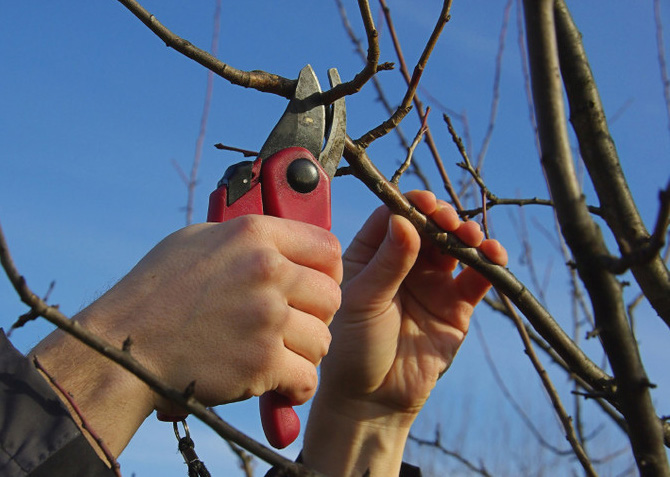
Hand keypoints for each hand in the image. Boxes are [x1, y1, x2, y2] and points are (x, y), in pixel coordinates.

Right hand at [31, 215, 341, 455]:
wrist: (122, 347)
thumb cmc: (155, 293)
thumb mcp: (198, 241)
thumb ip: (246, 238)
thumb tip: (281, 243)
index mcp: (254, 234)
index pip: (328, 248)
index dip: (329, 272)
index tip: (316, 289)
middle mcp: (266, 270)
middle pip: (332, 297)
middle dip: (317, 316)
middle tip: (293, 328)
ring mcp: (266, 317)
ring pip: (323, 340)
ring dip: (305, 354)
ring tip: (279, 355)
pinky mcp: (261, 362)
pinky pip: (306, 379)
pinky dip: (295, 387)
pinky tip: (278, 383)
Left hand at [303, 191, 506, 475]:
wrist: (372, 399)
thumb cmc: (353, 347)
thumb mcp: (363, 301)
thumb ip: (387, 263)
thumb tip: (405, 219)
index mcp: (371, 255)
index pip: (393, 217)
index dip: (411, 206)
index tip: (425, 204)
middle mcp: (403, 263)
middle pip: (429, 227)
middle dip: (443, 218)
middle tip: (448, 222)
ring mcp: (431, 283)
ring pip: (454, 247)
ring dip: (467, 235)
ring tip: (470, 238)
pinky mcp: (456, 306)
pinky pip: (476, 278)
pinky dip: (488, 263)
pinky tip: (493, 256)